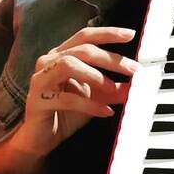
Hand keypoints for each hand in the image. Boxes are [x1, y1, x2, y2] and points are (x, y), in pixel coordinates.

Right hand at [15, 27, 139, 157]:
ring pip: (69, 64)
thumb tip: (136, 85)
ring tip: (113, 88)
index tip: (130, 34)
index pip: (85, 37)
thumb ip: (113, 90)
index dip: (107, 33)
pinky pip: (66, 98)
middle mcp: (48, 62)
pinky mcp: (37, 100)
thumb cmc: (65, 114)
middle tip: (133, 69)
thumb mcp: (95, 99)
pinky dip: (89, 104)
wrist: (41, 139)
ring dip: (96, 75)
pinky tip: (104, 111)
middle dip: (110, 58)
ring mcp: (40, 79)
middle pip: (82, 50)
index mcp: (61, 55)